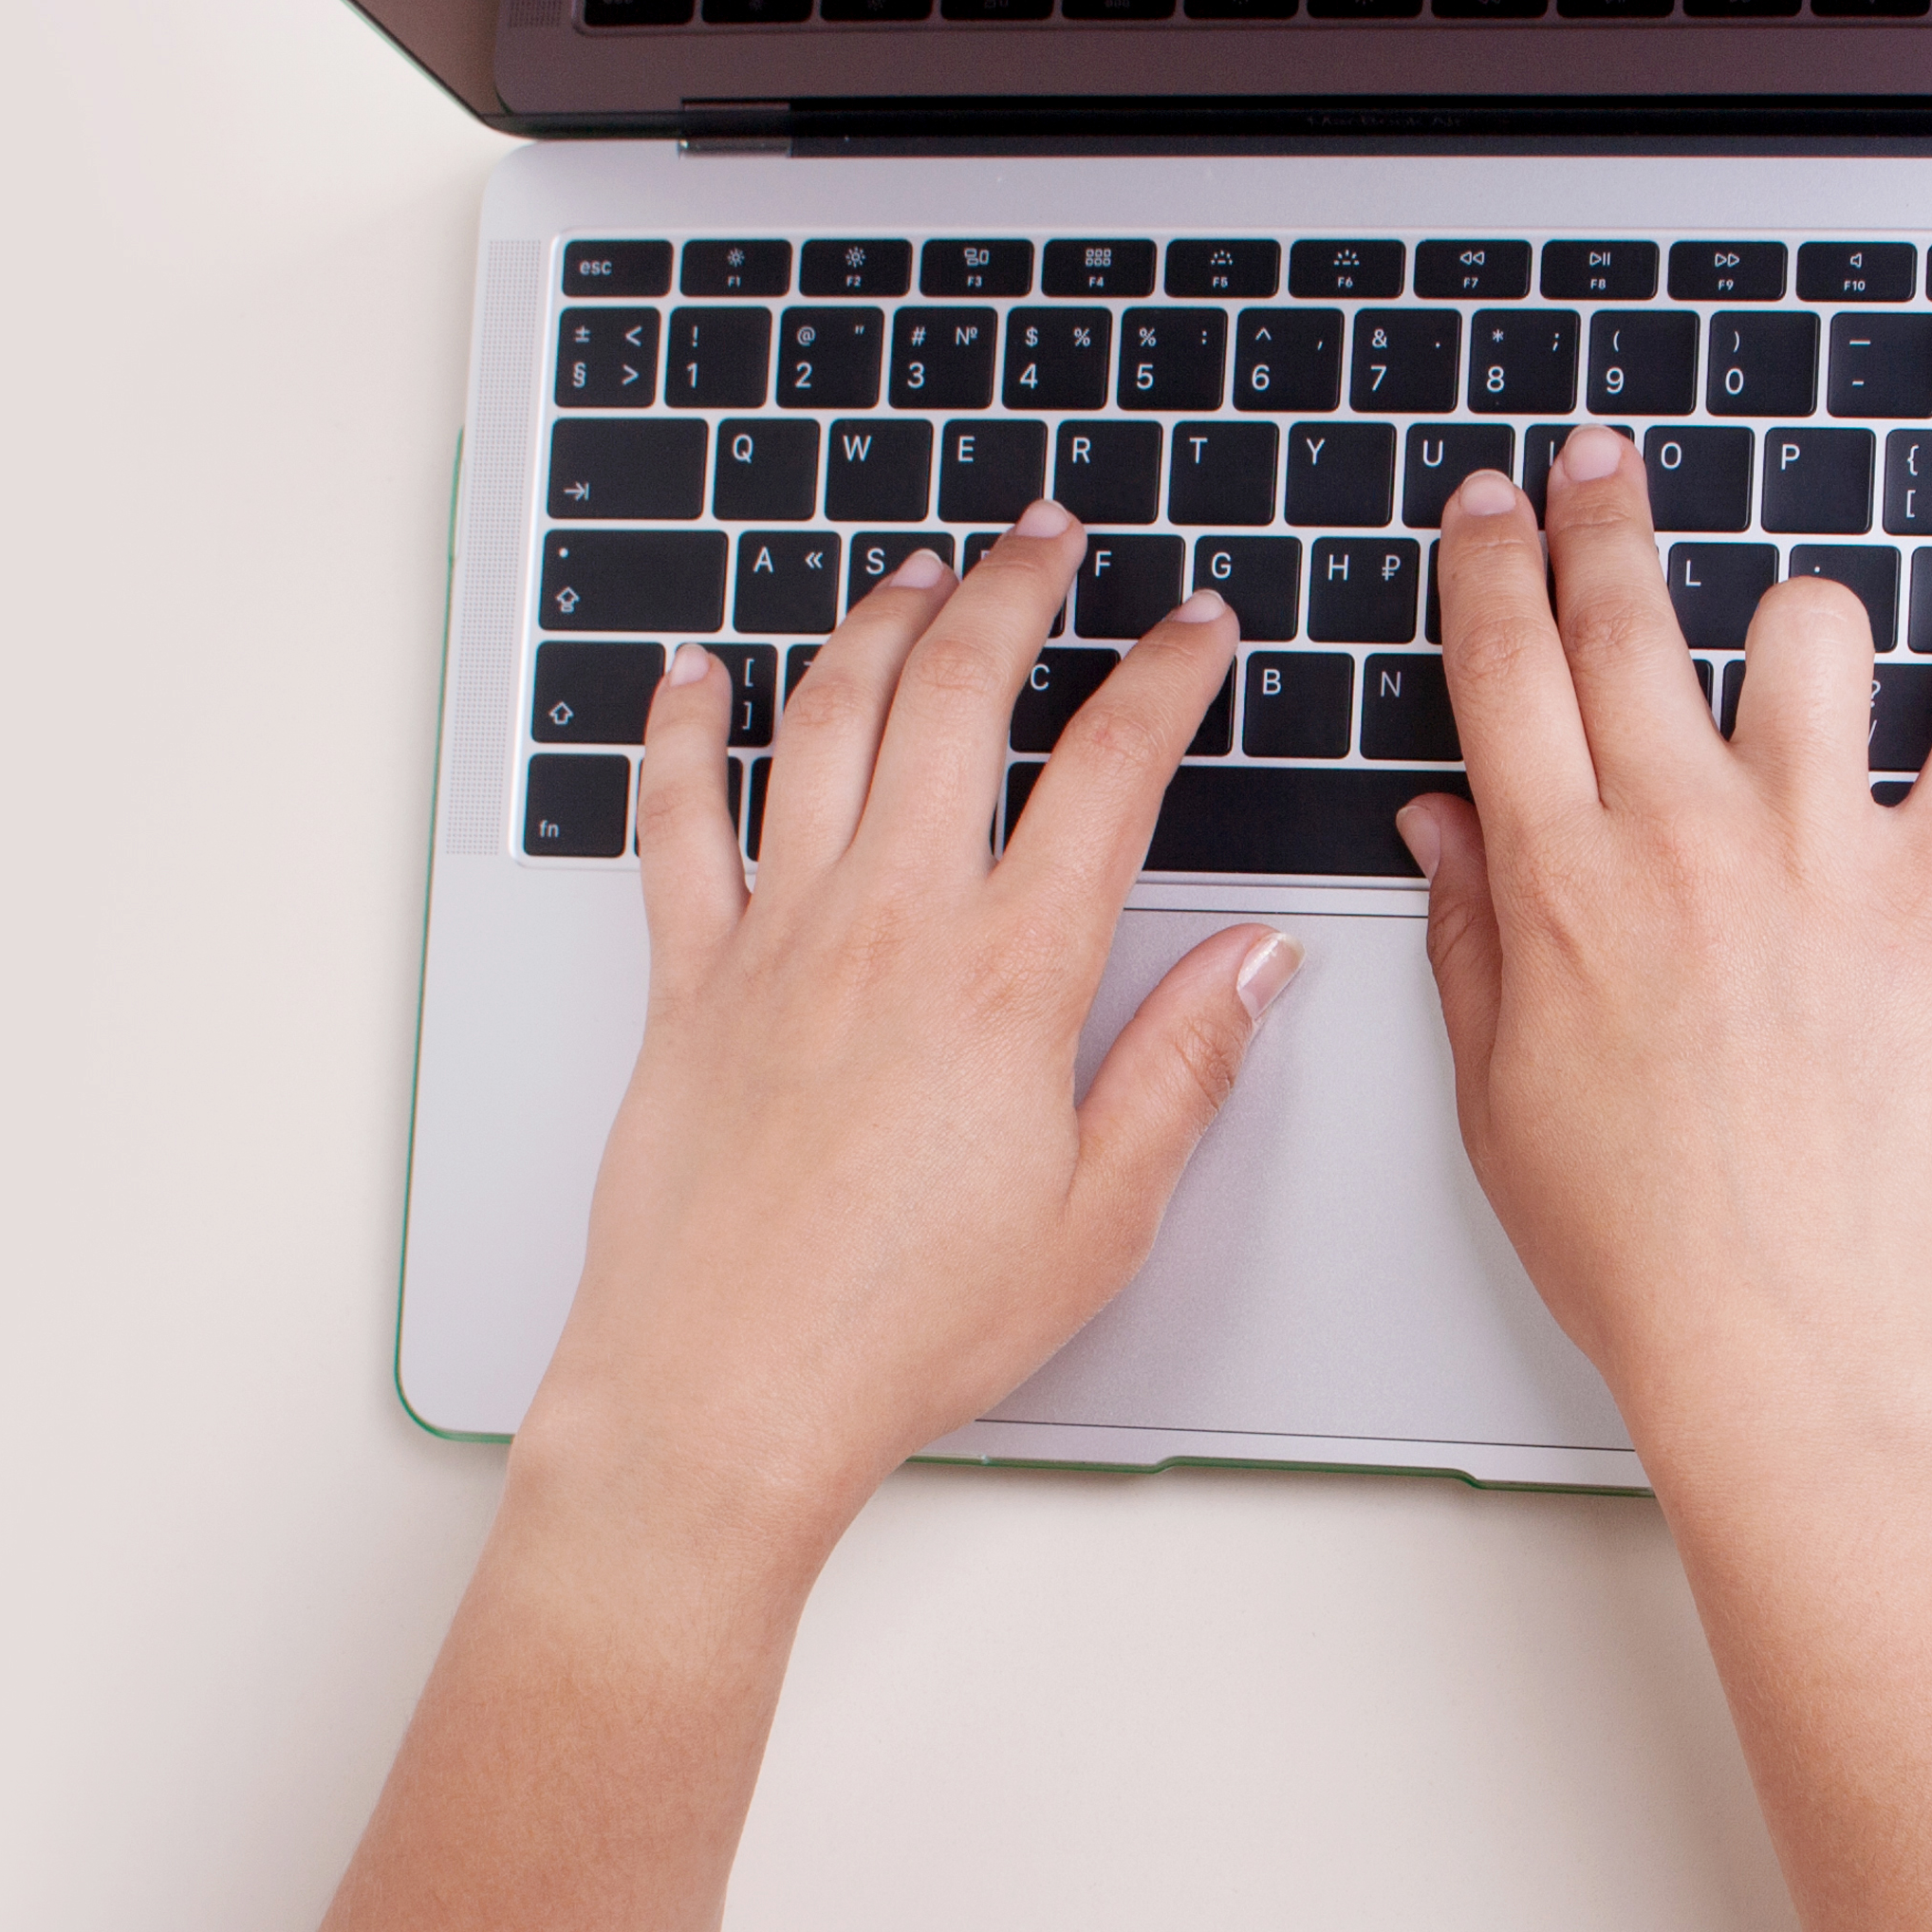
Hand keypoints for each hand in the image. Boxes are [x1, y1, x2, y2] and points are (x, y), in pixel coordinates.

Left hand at [522, 502, 1295, 1573]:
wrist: (727, 1392)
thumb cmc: (910, 1325)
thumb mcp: (1102, 1215)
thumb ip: (1183, 1069)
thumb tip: (1257, 965)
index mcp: (1009, 978)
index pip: (1110, 775)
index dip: (1164, 680)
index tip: (1195, 632)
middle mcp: (888, 926)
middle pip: (956, 700)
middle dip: (1013, 594)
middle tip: (1047, 540)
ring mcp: (774, 939)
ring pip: (823, 725)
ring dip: (876, 626)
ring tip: (917, 573)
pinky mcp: (686, 980)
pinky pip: (674, 820)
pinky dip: (681, 731)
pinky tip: (694, 676)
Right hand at [1399, 426, 1931, 1432]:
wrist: (1787, 1338)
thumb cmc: (1642, 1245)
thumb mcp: (1498, 1095)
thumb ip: (1471, 939)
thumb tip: (1443, 824)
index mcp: (1562, 886)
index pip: (1505, 668)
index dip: (1492, 566)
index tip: (1493, 509)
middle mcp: (1687, 843)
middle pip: (1629, 619)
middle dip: (1602, 515)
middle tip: (1599, 459)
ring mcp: (1820, 859)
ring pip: (1806, 640)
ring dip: (1790, 608)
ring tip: (1789, 621)